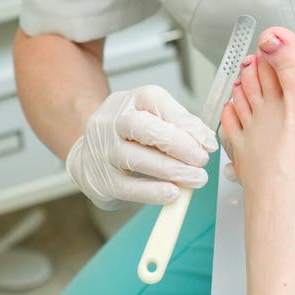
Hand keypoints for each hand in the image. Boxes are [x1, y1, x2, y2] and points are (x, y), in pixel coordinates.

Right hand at [66, 85, 217, 207]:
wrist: (88, 153)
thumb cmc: (131, 135)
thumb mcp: (153, 119)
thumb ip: (181, 126)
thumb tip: (207, 141)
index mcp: (130, 100)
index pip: (155, 100)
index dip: (183, 120)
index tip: (207, 142)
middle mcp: (112, 121)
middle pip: (141, 126)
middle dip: (176, 143)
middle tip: (201, 160)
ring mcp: (103, 150)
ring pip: (135, 158)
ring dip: (170, 170)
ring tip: (196, 178)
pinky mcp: (100, 179)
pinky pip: (128, 187)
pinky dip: (153, 192)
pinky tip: (173, 194)